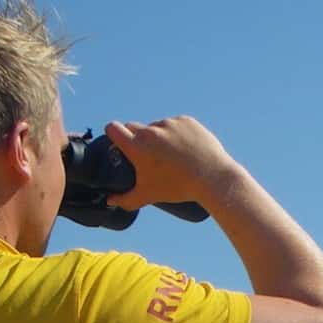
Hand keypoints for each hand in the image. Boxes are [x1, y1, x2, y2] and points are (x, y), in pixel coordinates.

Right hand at [105, 116, 238, 209]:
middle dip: (134, 137)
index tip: (116, 139)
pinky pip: (175, 124)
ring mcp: (170, 124)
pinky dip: (176, 133)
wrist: (212, 178)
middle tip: (144, 154)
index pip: (114, 129)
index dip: (112, 133)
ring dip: (157, 136)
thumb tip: (110, 201)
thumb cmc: (177, 187)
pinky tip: (182, 146)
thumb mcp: (147, 196)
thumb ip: (124, 200)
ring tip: (169, 154)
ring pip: (156, 126)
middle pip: (133, 126)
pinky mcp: (187, 121)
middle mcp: (151, 131)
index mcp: (137, 147)